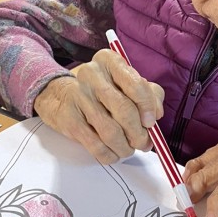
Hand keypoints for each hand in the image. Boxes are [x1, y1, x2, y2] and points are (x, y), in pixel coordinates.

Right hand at [34, 49, 163, 164]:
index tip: (151, 122)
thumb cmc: (103, 90)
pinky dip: (109, 154)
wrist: (61, 96)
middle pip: (124, 110)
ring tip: (128, 149)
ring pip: (110, 131)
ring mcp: (78, 96)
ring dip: (125, 147)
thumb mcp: (126, 83)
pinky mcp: (68, 118)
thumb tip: (156, 114)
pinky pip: (95, 145)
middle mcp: (92, 74)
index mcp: (110, 61)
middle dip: (138, 133)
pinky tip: (114, 153)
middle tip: (143, 143)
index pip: (135, 84)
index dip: (147, 107)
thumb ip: (149, 94)